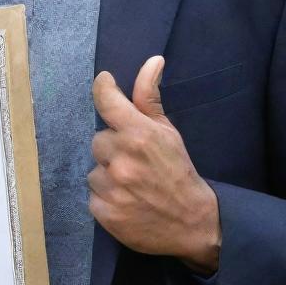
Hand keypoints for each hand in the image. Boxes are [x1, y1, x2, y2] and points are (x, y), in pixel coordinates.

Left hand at [89, 56, 220, 272]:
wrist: (192, 224)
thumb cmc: (179, 172)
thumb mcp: (168, 132)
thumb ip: (150, 98)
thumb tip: (153, 60)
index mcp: (140, 134)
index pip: (107, 101)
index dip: (102, 87)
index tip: (104, 82)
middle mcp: (122, 159)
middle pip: (98, 140)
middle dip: (113, 147)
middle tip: (134, 159)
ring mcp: (112, 188)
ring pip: (94, 170)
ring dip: (108, 174)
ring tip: (132, 184)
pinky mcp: (104, 213)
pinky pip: (93, 195)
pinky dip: (106, 197)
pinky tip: (126, 200)